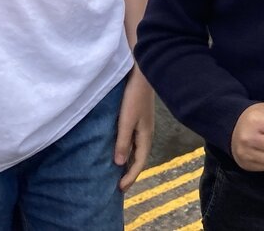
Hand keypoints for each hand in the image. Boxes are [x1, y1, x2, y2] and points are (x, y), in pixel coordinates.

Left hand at [115, 69, 154, 189]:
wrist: (142, 74)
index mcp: (145, 136)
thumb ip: (123, 141)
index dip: (130, 177)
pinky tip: (119, 150)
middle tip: (119, 186)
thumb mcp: (126, 120)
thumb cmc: (134, 97)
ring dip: (128, 162)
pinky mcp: (137, 119)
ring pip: (136, 150)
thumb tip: (119, 164)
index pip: (139, 163)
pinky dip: (126, 150)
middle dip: (130, 173)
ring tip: (118, 172)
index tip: (120, 189)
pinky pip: (132, 140)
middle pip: (139, 158)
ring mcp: (142, 126)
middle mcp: (145, 133)